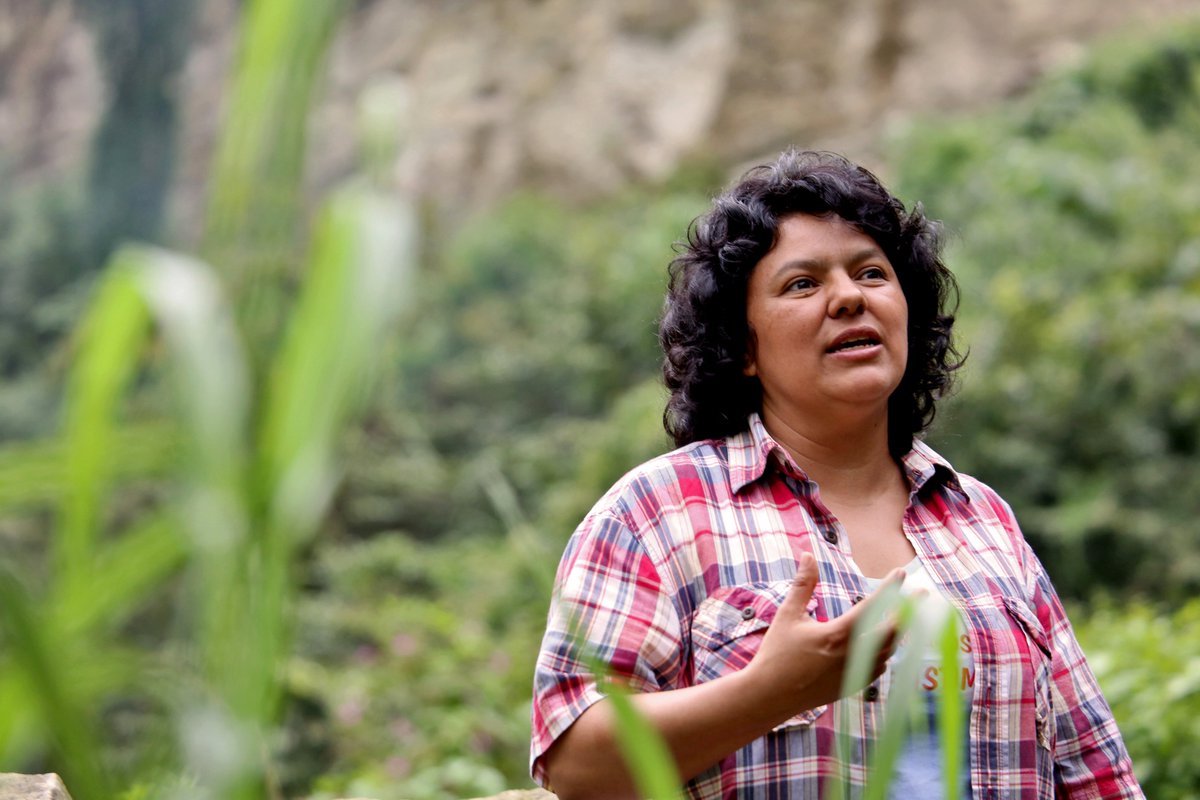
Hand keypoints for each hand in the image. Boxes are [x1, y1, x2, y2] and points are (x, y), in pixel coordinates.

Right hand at [745, 552, 901, 717]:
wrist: (769, 696)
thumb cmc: (776, 654)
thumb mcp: (788, 615)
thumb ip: (802, 585)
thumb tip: (808, 556)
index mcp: (837, 635)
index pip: (871, 607)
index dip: (889, 588)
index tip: (901, 573)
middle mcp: (851, 655)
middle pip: (892, 631)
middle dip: (909, 610)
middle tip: (922, 594)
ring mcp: (854, 673)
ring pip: (889, 651)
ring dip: (900, 632)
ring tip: (907, 616)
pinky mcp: (851, 687)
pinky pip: (879, 667)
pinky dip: (887, 652)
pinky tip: (886, 645)